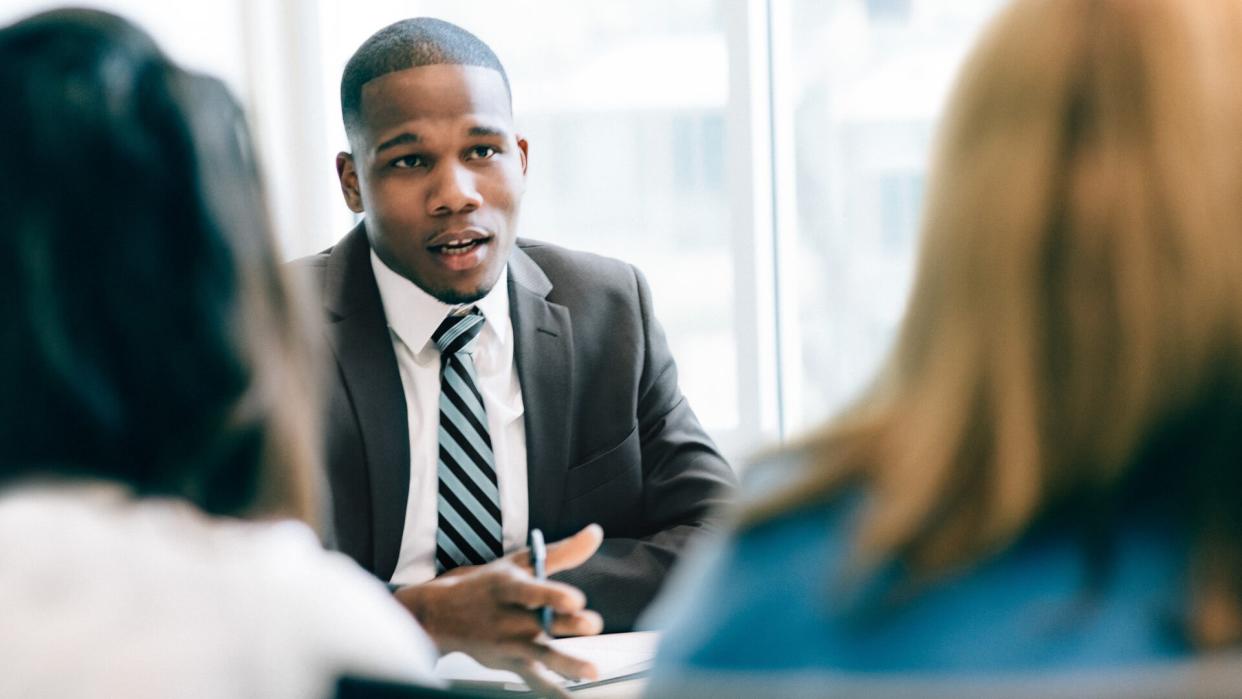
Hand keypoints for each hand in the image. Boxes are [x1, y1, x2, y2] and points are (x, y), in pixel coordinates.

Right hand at [394, 524, 604, 697]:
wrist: (440, 616)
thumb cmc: (487, 585)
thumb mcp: (519, 563)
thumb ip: (561, 552)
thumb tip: (596, 533)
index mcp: (508, 587)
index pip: (530, 591)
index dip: (552, 595)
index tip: (575, 599)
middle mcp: (508, 618)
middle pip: (541, 622)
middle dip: (568, 625)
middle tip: (592, 624)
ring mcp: (509, 644)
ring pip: (541, 656)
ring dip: (567, 664)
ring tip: (592, 672)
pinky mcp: (510, 664)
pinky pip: (535, 682)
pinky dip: (553, 692)